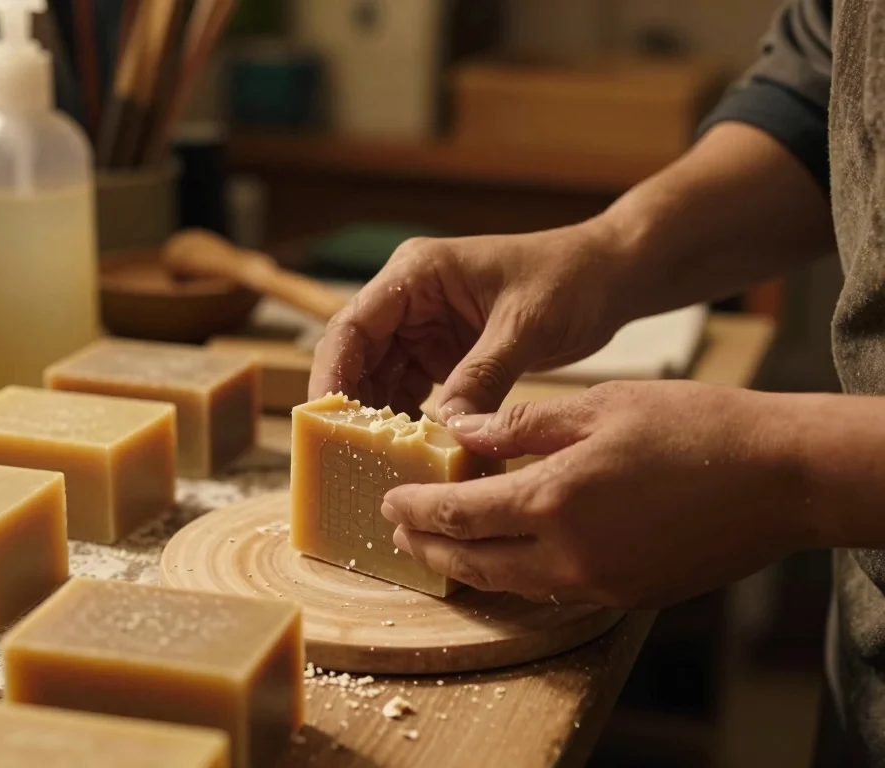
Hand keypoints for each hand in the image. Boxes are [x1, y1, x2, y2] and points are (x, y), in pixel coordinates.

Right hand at [308, 224, 630, 422]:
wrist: (609, 276)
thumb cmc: (570, 279)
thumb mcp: (524, 327)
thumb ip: (482, 377)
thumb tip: (446, 433)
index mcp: (417, 273)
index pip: (354, 325)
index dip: (332, 374)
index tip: (324, 421)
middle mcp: (411, 297)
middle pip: (359, 354)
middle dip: (352, 404)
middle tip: (347, 454)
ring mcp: (426, 325)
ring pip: (382, 376)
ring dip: (380, 416)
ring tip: (379, 460)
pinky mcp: (447, 350)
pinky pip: (413, 388)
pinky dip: (412, 418)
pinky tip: (416, 450)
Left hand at [381, 380, 816, 607]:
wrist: (780, 477)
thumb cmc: (693, 427)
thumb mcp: (600, 405)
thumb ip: (524, 423)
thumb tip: (465, 431)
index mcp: (554, 497)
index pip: (459, 514)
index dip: (417, 511)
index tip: (389, 503)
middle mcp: (569, 552)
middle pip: (474, 562)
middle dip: (430, 549)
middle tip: (400, 536)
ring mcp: (600, 582)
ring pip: (510, 583)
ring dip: (468, 567)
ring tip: (441, 549)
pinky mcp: (627, 594)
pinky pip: (553, 590)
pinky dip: (516, 574)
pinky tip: (508, 553)